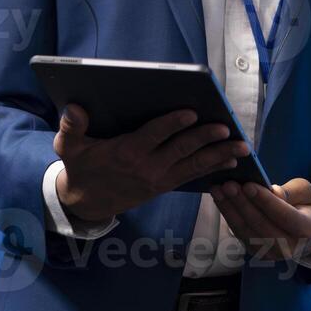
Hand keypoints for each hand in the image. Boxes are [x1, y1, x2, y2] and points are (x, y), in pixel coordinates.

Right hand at [53, 105, 249, 223]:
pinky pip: (192, 176)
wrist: (86, 203)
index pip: (153, 136)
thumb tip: (74, 107)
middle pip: (181, 150)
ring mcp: (158, 178)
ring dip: (219, 155)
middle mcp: (146, 167)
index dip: (172, 124)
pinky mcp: (165, 185)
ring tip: (241, 146)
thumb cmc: (81, 167)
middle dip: (205, 138)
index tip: (191, 112)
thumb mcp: (69, 148)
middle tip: (226, 128)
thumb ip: (71, 127)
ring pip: (193, 165)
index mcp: (125, 153)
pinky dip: (213, 168)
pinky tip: (231, 160)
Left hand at [210, 177, 310, 263]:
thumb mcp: (305, 192)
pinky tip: (220, 199)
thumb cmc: (305, 206)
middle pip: (262, 226)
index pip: (285, 217)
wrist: (307, 233)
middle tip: (228, 185)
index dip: (266, 202)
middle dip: (242, 204)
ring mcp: (272, 254)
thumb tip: (271, 191)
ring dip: (230, 210)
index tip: (248, 185)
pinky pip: (241, 234)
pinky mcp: (258, 253)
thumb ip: (290, 191)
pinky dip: (229, 216)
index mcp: (308, 230)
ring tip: (218, 190)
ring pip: (247, 232)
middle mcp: (290, 247)